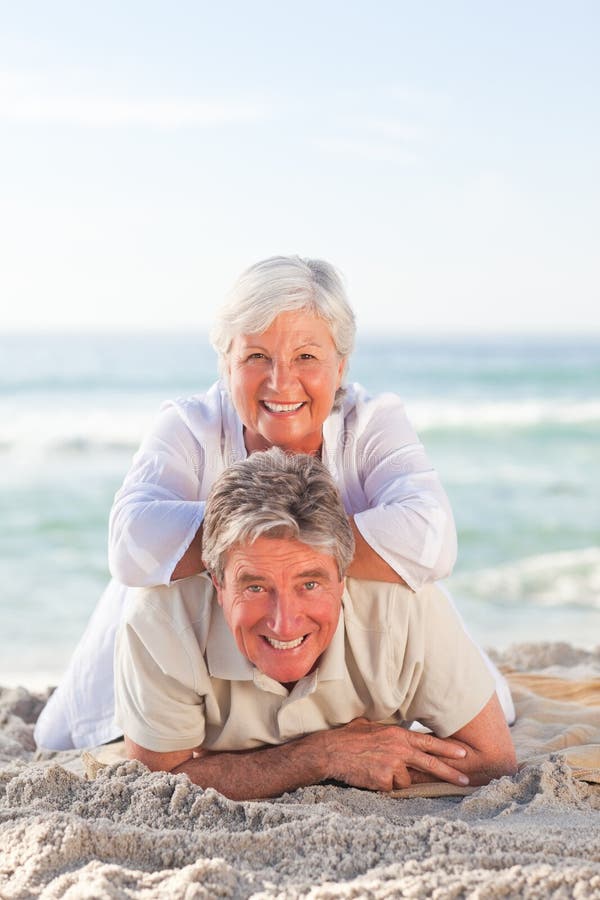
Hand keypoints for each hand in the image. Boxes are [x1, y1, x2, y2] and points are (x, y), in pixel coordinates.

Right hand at [321, 717, 468, 790]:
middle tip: (466, 780)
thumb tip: (397, 733)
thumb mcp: (372, 727)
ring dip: (395, 779)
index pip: (429, 743)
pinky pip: (391, 788)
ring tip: (377, 769)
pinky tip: (370, 775)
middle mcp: (398, 750)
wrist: (330, 752)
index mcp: (398, 736)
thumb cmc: (349, 737)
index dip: (447, 749)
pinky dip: (383, 785)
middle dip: (450, 773)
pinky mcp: (383, 781)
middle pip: (430, 764)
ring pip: (405, 780)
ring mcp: (392, 766)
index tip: (463, 754)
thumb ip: (389, 732)